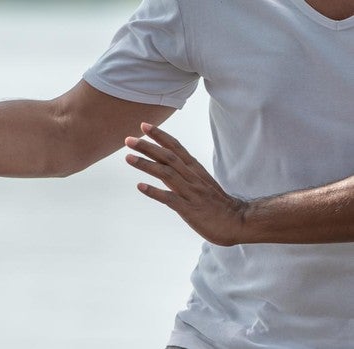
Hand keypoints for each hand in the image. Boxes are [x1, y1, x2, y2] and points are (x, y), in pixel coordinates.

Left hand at [124, 123, 247, 245]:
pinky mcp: (190, 209)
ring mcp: (191, 193)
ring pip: (166, 174)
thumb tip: (167, 165)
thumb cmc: (217, 203)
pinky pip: (170, 198)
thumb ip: (185, 173)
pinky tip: (140, 187)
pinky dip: (154, 192)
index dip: (160, 136)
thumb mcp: (202, 182)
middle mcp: (192, 178)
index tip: (144, 126)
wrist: (237, 222)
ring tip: (128, 157)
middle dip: (147, 147)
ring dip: (146, 165)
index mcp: (195, 169)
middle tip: (128, 139)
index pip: (176, 147)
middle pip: (168, 157)